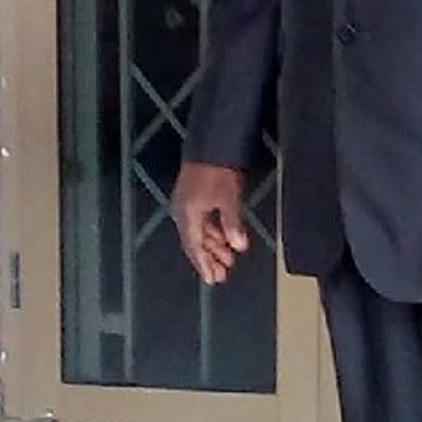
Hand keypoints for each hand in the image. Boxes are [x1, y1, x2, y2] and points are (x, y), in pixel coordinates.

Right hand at [172, 162, 248, 285]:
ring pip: (200, 231)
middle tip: (222, 274)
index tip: (212, 279)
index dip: (204, 264)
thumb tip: (238, 246)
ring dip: (213, 245)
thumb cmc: (218, 170)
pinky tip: (224, 235)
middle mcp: (183, 210)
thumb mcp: (229, 199)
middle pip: (196, 242)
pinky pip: (201, 219)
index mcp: (187, 215)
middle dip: (209, 258)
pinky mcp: (194, 193)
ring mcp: (187, 201)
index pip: (194, 247)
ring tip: (228, 258)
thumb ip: (232, 224)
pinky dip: (213, 230)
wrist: (212, 142)